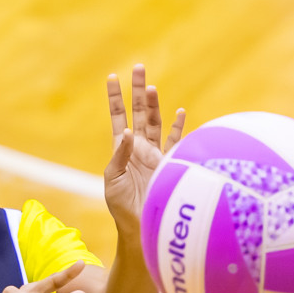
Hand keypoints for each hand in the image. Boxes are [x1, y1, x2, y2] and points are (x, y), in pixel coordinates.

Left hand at [103, 64, 185, 231]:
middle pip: (139, 112)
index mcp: (122, 149)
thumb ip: (121, 154)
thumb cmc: (121, 205)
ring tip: (152, 87)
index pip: (118, 117)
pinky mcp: (170, 163)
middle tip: (139, 67)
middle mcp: (139, 147)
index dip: (115, 97)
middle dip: (138, 90)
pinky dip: (179, 127)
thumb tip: (129, 131)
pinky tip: (180, 112)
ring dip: (154, 104)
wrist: (141, 225)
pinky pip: (176, 141)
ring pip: (156, 122)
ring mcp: (156, 154)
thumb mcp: (113, 178)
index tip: (113, 77)